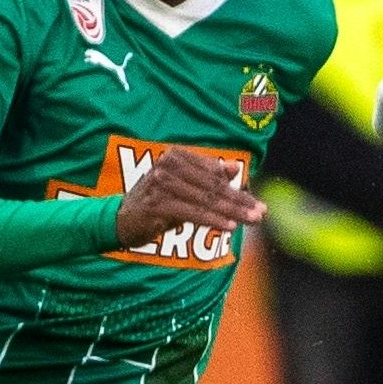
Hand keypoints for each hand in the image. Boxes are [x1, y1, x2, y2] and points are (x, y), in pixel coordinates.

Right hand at [116, 147, 263, 247]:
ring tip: (251, 220)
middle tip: (261, 213)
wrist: (121, 220)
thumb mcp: (184, 187)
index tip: (258, 203)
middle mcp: (168, 165)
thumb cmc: (157, 202)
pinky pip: (192, 213)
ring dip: (232, 212)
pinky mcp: (157, 204)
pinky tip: (229, 226)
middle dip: (240, 201)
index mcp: (177, 156)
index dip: (238, 190)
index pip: (215, 174)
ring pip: (205, 200)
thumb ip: (208, 177)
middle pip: (213, 186)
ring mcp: (160, 183)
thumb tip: (236, 167)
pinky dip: (213, 220)